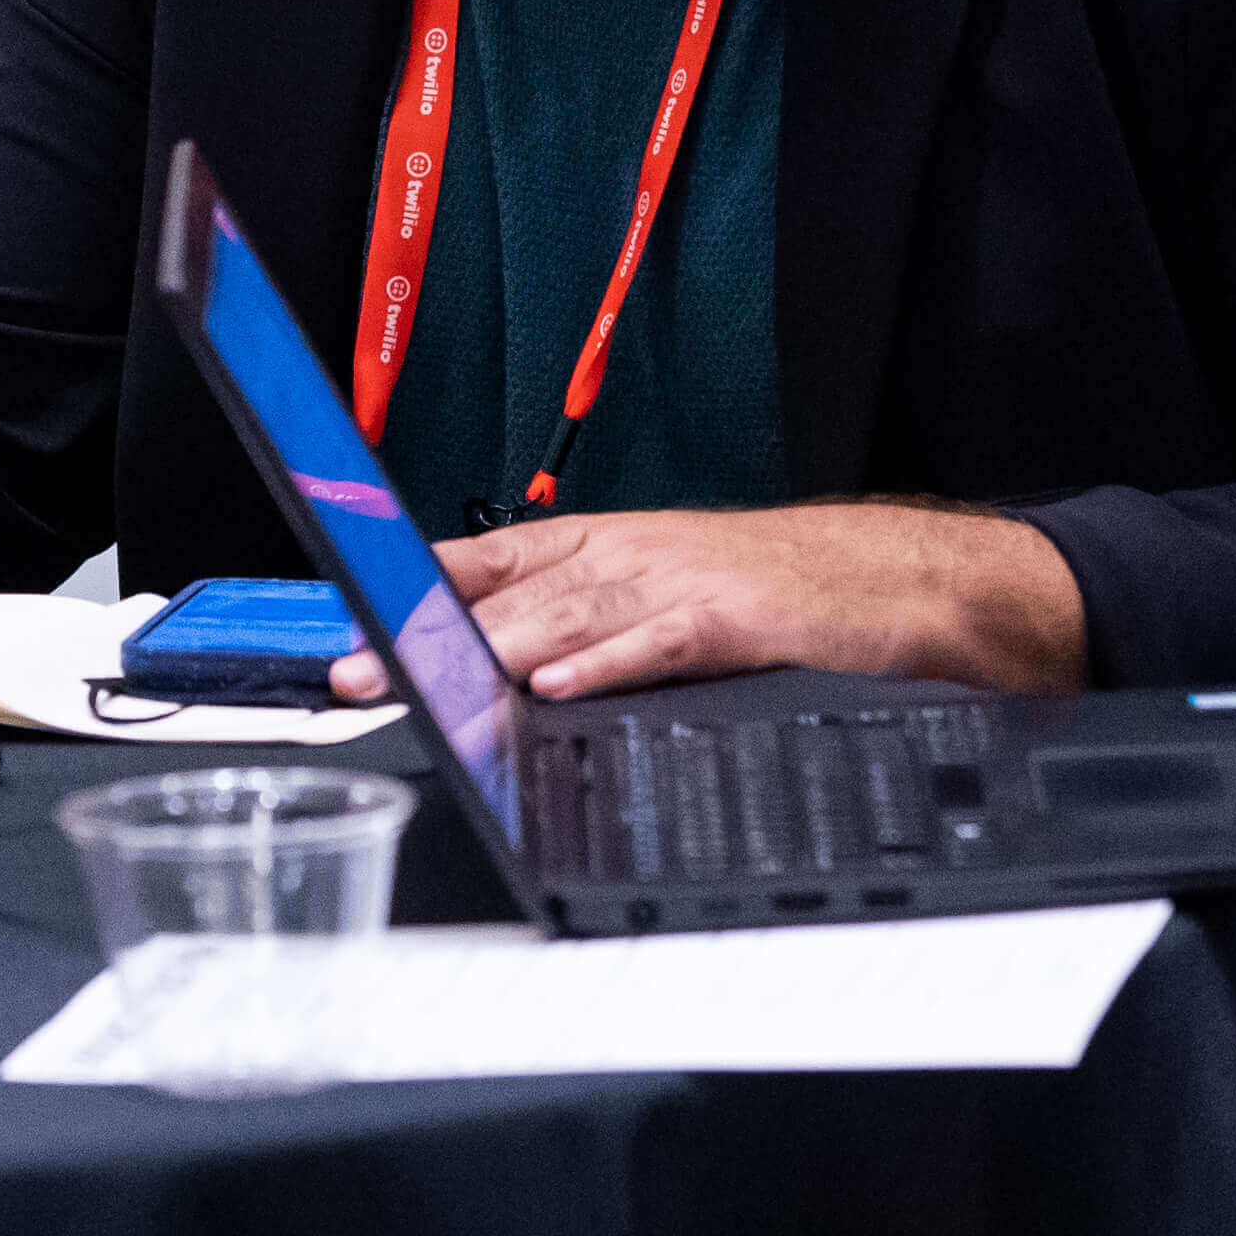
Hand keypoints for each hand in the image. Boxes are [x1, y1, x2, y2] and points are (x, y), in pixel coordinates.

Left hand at [331, 500, 1086, 706]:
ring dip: (485, 652)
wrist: (898, 577)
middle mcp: (625, 553)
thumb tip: (479, 667)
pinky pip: (658, 641)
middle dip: (419, 635)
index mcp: (598, 545)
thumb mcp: (656, 587)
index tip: (337, 628)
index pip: (475, 561)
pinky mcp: (738, 619)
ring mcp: (679, 582)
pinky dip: (605, 664)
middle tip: (351, 677)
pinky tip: (554, 690)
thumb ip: (572, 619)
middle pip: (501, 595)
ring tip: (424, 686)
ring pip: (564, 613)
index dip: (401, 594)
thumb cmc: (775, 588)